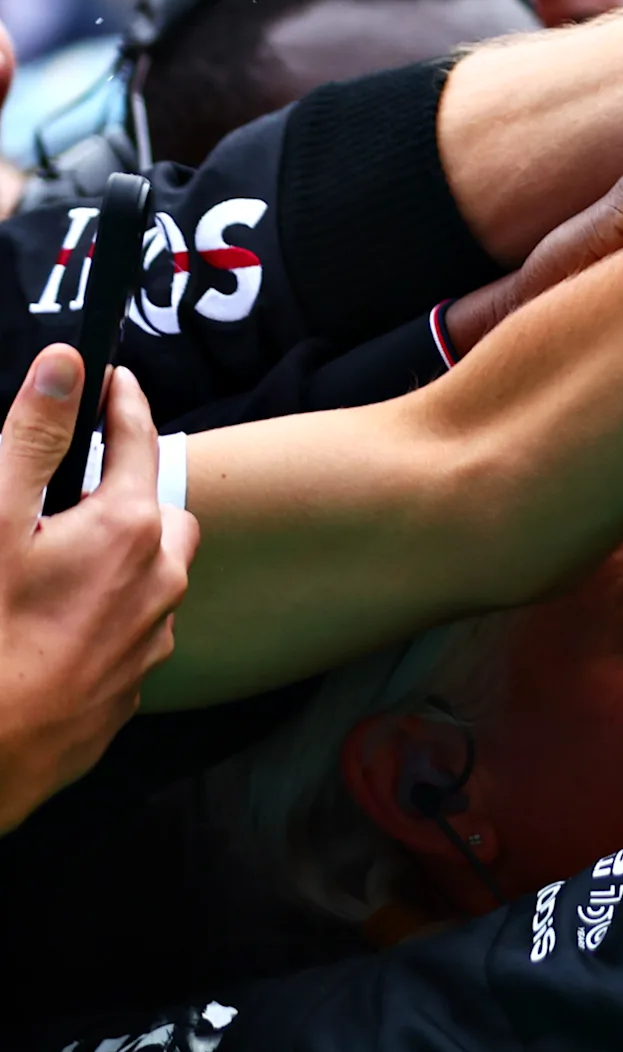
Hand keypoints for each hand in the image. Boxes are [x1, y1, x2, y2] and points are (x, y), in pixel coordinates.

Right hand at [0, 351, 196, 830]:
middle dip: (129, 489)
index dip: (123, 403)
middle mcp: (158, 584)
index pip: (140, 442)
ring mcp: (147, 640)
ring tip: (64, 548)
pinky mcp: (127, 685)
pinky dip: (105, 606)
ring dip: (121, 552)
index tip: (112, 380)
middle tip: (83, 480)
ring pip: (153, 574)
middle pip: (159, 514)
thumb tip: (67, 366)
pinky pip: (132, 626)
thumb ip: (34, 440)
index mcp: (131, 532)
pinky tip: (57, 616)